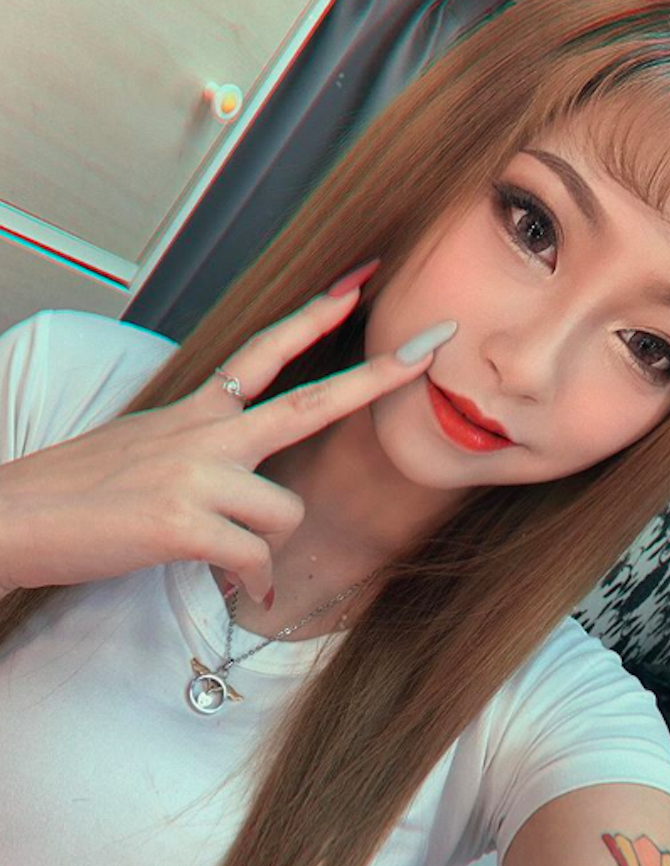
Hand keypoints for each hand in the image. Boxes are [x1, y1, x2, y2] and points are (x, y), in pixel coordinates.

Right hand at [0, 287, 456, 603]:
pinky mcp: (184, 523)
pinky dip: (250, 581)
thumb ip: (204, 457)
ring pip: (284, 513)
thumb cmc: (81, 490)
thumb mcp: (147, 447)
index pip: (265, 351)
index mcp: (197, 412)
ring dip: (264, 544)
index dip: (314, 318)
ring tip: (222, 552)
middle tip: (431, 348)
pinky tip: (224, 581)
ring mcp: (197, 475)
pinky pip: (255, 560)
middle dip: (377, 378)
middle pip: (309, 403)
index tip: (359, 284)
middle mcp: (206, 434)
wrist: (15, 516)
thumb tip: (247, 511)